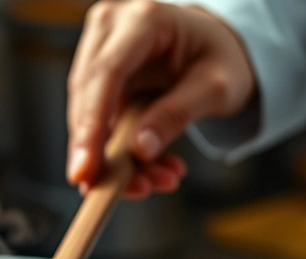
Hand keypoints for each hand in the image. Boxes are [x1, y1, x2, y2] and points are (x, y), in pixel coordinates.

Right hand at [66, 0, 256, 197]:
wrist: (217, 47)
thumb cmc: (222, 57)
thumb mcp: (216, 87)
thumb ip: (177, 115)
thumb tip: (138, 151)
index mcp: (144, 18)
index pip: (105, 75)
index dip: (91, 127)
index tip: (84, 171)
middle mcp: (111, 28)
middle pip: (87, 97)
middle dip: (99, 153)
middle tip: (119, 192)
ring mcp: (98, 52)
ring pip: (86, 115)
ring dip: (112, 159)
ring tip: (152, 182)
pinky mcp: (96, 79)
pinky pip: (96, 123)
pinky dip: (118, 153)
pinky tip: (149, 170)